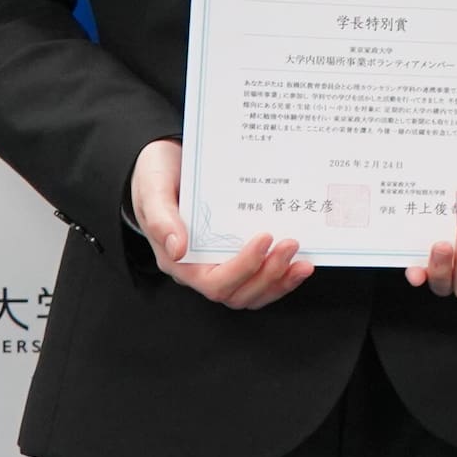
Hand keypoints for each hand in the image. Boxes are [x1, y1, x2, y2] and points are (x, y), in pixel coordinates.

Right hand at [130, 138, 318, 309]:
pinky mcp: (236, 255)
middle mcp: (199, 269)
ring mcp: (219, 264)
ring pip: (251, 292)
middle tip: (291, 244)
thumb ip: (162, 219)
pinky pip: (260, 278)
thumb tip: (177, 249)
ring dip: (279, 281)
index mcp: (178, 260)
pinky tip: (301, 262)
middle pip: (237, 293)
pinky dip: (282, 276)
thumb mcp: (153, 189)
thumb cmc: (156, 176)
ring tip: (302, 262)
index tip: (265, 237)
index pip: (214, 282)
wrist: (165, 163)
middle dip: (268, 274)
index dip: (243, 267)